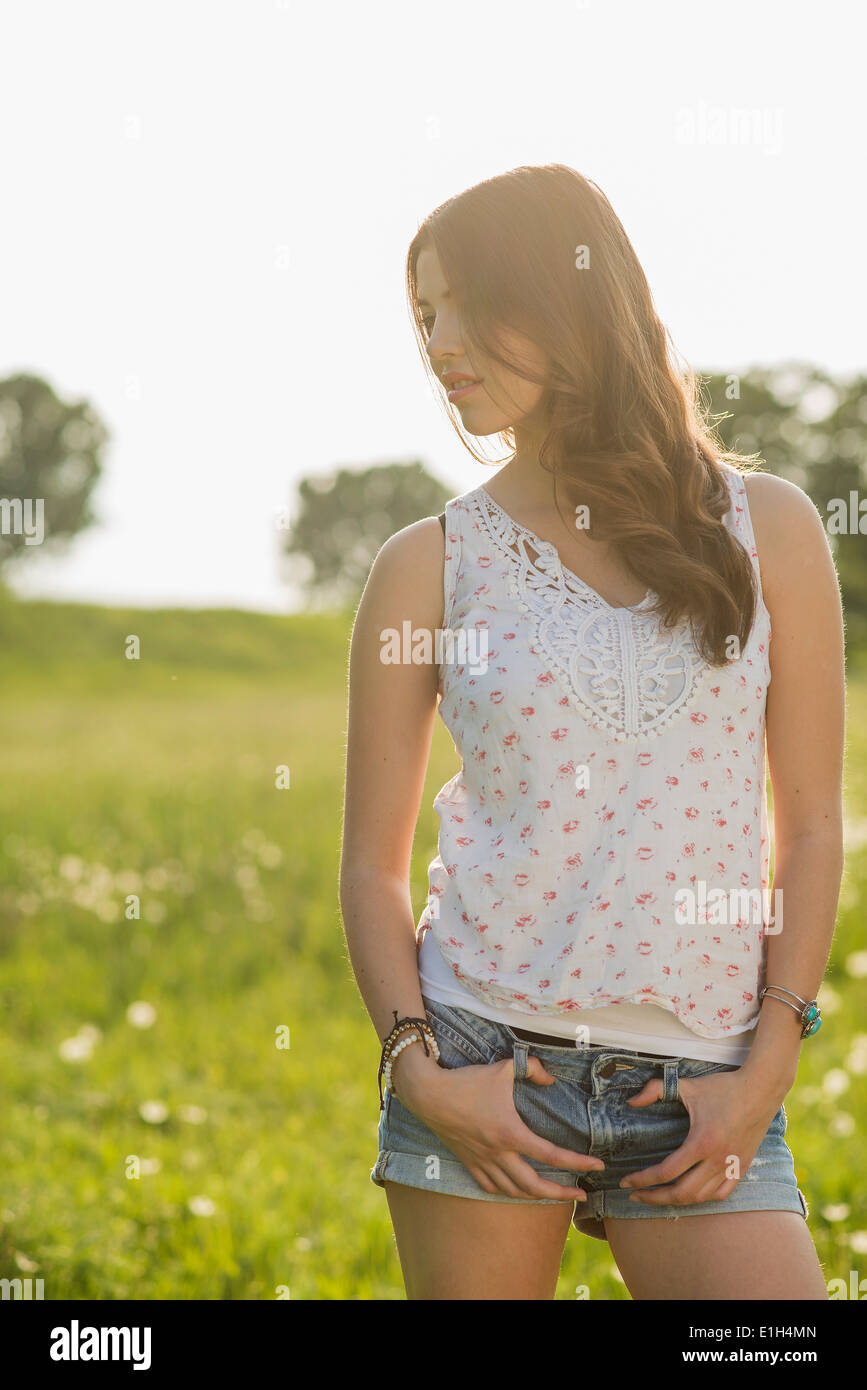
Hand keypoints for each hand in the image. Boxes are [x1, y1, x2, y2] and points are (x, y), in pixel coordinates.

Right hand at [395, 1048, 604, 1201]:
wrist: (429, 1094)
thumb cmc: (467, 1081)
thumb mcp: (504, 1068)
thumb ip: (532, 1069)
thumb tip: (550, 1079)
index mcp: (511, 1133)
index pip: (552, 1155)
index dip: (578, 1162)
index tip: (597, 1165)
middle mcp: (498, 1153)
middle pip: (534, 1185)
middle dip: (561, 1193)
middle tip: (581, 1193)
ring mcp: (482, 1161)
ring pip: (513, 1191)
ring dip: (536, 1196)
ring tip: (553, 1195)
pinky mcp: (468, 1163)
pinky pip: (491, 1187)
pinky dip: (507, 1193)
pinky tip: (516, 1191)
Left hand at [617, 1069, 781, 1206]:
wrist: (761, 1089)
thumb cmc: (723, 1087)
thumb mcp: (687, 1085)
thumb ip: (655, 1090)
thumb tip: (631, 1102)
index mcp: (701, 1142)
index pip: (666, 1172)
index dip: (642, 1180)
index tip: (625, 1182)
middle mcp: (717, 1160)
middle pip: (681, 1193)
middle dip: (654, 1198)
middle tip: (635, 1195)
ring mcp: (731, 1166)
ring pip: (700, 1197)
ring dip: (676, 1201)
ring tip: (658, 1196)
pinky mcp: (742, 1167)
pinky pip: (721, 1194)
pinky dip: (703, 1198)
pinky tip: (690, 1193)